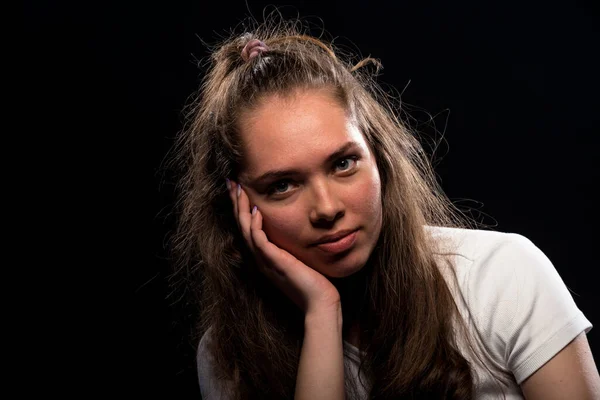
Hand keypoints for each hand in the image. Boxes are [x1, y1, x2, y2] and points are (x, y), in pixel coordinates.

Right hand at [228, 179, 340, 315]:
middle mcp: (261, 258)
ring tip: (239, 190)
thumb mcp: (300, 259)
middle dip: (237, 203)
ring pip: (246, 230)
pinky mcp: (274, 263)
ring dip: (242, 209)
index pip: (249, 228)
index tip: (240, 189)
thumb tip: (299, 230)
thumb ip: (293, 247)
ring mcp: (265, 261)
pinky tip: (257, 210)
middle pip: (242, 226)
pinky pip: (259, 241)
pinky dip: (256, 225)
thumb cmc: (314, 283)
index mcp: (265, 257)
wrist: (319, 303)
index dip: (243, 208)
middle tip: (231, 183)